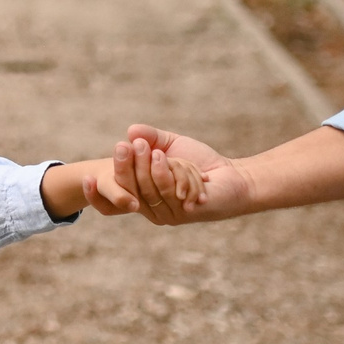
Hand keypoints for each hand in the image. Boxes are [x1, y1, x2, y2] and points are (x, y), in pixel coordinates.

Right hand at [114, 124, 255, 224]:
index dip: (116, 170)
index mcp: (146, 195)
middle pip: (133, 189)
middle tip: (128, 145)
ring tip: (154, 150)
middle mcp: (154, 208)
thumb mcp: (172, 144)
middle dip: (130, 166)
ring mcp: (168, 213)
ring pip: (151, 189)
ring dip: (153, 167)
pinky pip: (171, 191)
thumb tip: (131, 130)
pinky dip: (171, 173)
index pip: (123, 186)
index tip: (111, 154)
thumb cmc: (202, 160)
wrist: (232, 174)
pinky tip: (171, 159)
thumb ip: (152, 137)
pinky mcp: (184, 213)